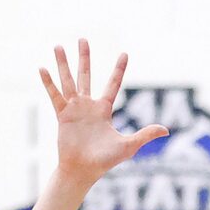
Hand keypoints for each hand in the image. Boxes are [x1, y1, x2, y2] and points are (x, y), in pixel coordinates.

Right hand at [39, 41, 165, 181]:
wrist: (83, 170)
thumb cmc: (105, 160)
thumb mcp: (128, 145)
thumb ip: (145, 134)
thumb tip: (166, 129)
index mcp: (104, 110)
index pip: (113, 84)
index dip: (119, 70)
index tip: (124, 53)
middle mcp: (88, 106)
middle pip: (85, 76)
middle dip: (84, 58)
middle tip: (83, 39)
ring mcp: (74, 109)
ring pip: (68, 81)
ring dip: (63, 64)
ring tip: (58, 46)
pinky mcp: (62, 115)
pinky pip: (55, 96)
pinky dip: (48, 83)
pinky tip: (43, 68)